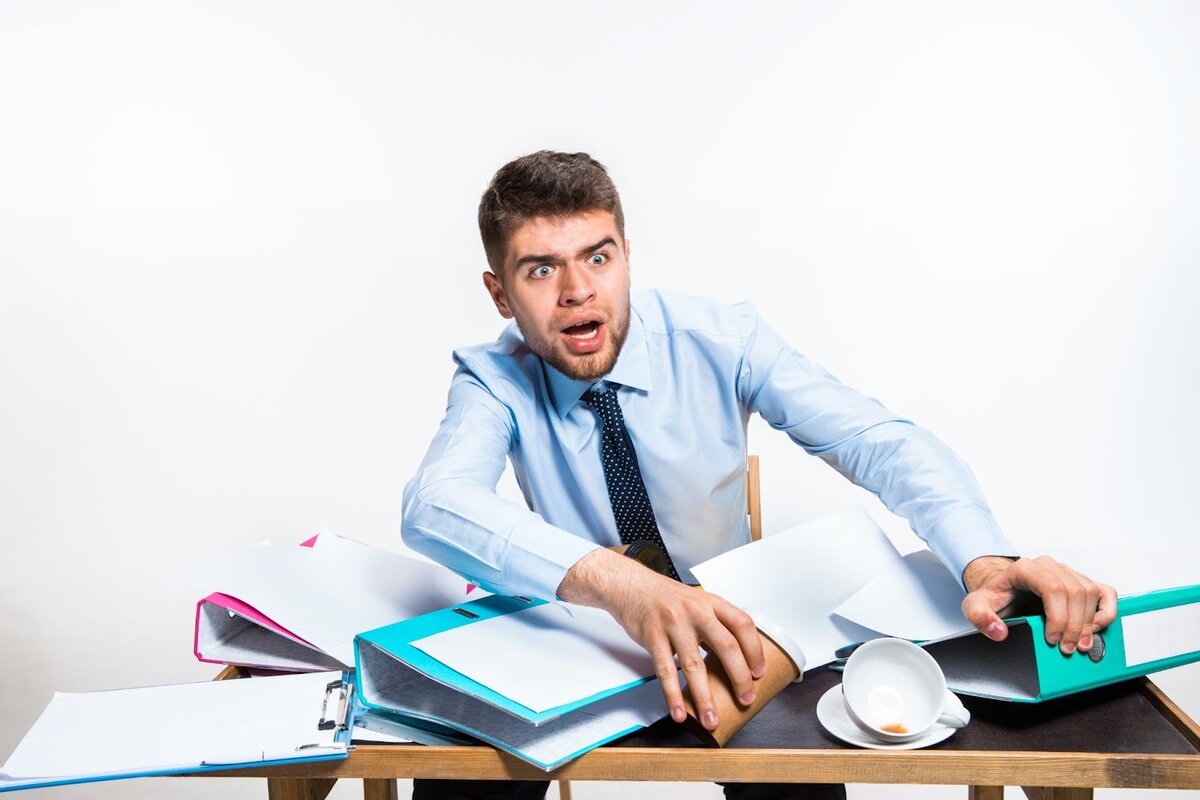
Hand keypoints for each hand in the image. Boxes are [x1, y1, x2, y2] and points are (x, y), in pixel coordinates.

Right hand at [557, 547, 764, 730]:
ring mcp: (674, 624)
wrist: (630, 586)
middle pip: (726, 647)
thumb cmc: (666, 598)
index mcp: (711, 603)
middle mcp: (696, 611)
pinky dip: (673, 695)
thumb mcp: (697, 602)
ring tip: (711, 719)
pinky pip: (665, 671)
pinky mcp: (653, 637)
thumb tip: (737, 658)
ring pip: (694, 666)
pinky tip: (679, 711)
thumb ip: (716, 624)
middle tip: (745, 699)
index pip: (742, 624)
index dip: (755, 650)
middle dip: (739, 678)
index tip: (759, 672)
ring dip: (705, 697)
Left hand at [961, 555, 1117, 654]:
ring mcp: (1066, 573)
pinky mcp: (1079, 582)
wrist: (1001, 588)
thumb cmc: (993, 596)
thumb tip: (999, 631)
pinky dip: (1106, 610)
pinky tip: (1097, 627)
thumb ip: (981, 617)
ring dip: (1089, 622)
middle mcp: (1048, 567)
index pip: (1052, 588)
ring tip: (1079, 644)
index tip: (1051, 639)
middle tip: (1067, 649)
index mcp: (1025, 569)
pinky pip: (1104, 591)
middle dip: (1074, 626)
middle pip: (1074, 593)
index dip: (1057, 616)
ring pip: (1090, 593)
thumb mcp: (975, 606)